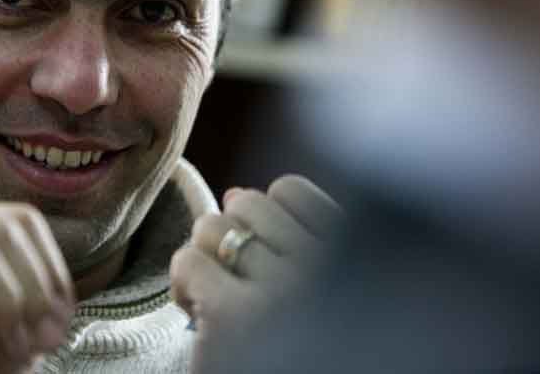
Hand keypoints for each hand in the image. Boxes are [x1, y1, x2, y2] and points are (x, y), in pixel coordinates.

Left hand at [170, 175, 341, 367]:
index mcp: (357, 258)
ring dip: (203, 259)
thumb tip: (236, 192)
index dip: (263, 215)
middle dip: (228, 236)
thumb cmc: (296, 349)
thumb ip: (291, 243)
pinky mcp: (238, 318)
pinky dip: (182, 284)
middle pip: (247, 204)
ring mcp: (286, 292)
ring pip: (213, 226)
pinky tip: (196, 316)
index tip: (261, 257)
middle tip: (233, 284)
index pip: (292, 190)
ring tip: (213, 300)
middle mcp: (330, 270)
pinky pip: (189, 262)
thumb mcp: (314, 292)